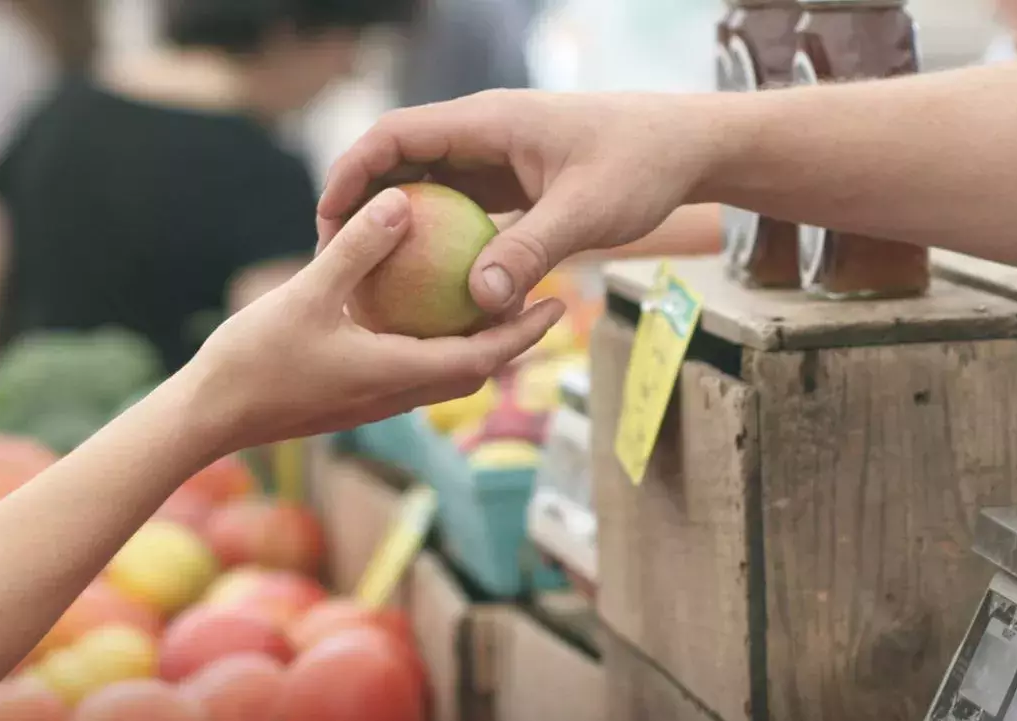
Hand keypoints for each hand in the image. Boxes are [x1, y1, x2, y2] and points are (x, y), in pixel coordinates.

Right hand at [184, 187, 564, 452]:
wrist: (208, 418)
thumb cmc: (253, 361)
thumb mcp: (307, 294)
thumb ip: (357, 250)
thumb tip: (401, 203)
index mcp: (397, 374)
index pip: (482, 357)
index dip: (524, 332)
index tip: (557, 304)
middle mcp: (396, 395)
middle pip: (474, 369)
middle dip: (513, 339)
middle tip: (544, 299)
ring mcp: (374, 401)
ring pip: (444, 373)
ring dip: (475, 344)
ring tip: (495, 302)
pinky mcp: (353, 398)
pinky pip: (411, 370)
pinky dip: (433, 344)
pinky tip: (422, 312)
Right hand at [316, 90, 718, 317]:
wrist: (688, 147)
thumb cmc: (642, 166)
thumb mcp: (586, 213)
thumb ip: (530, 251)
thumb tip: (478, 301)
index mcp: (488, 122)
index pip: (396, 135)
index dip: (352, 174)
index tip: (328, 221)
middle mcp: (484, 134)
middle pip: (400, 160)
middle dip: (362, 204)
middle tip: (336, 260)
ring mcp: (497, 158)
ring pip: (428, 186)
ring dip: (398, 225)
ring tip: (369, 278)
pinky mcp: (513, 182)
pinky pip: (461, 208)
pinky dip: (439, 240)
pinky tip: (428, 287)